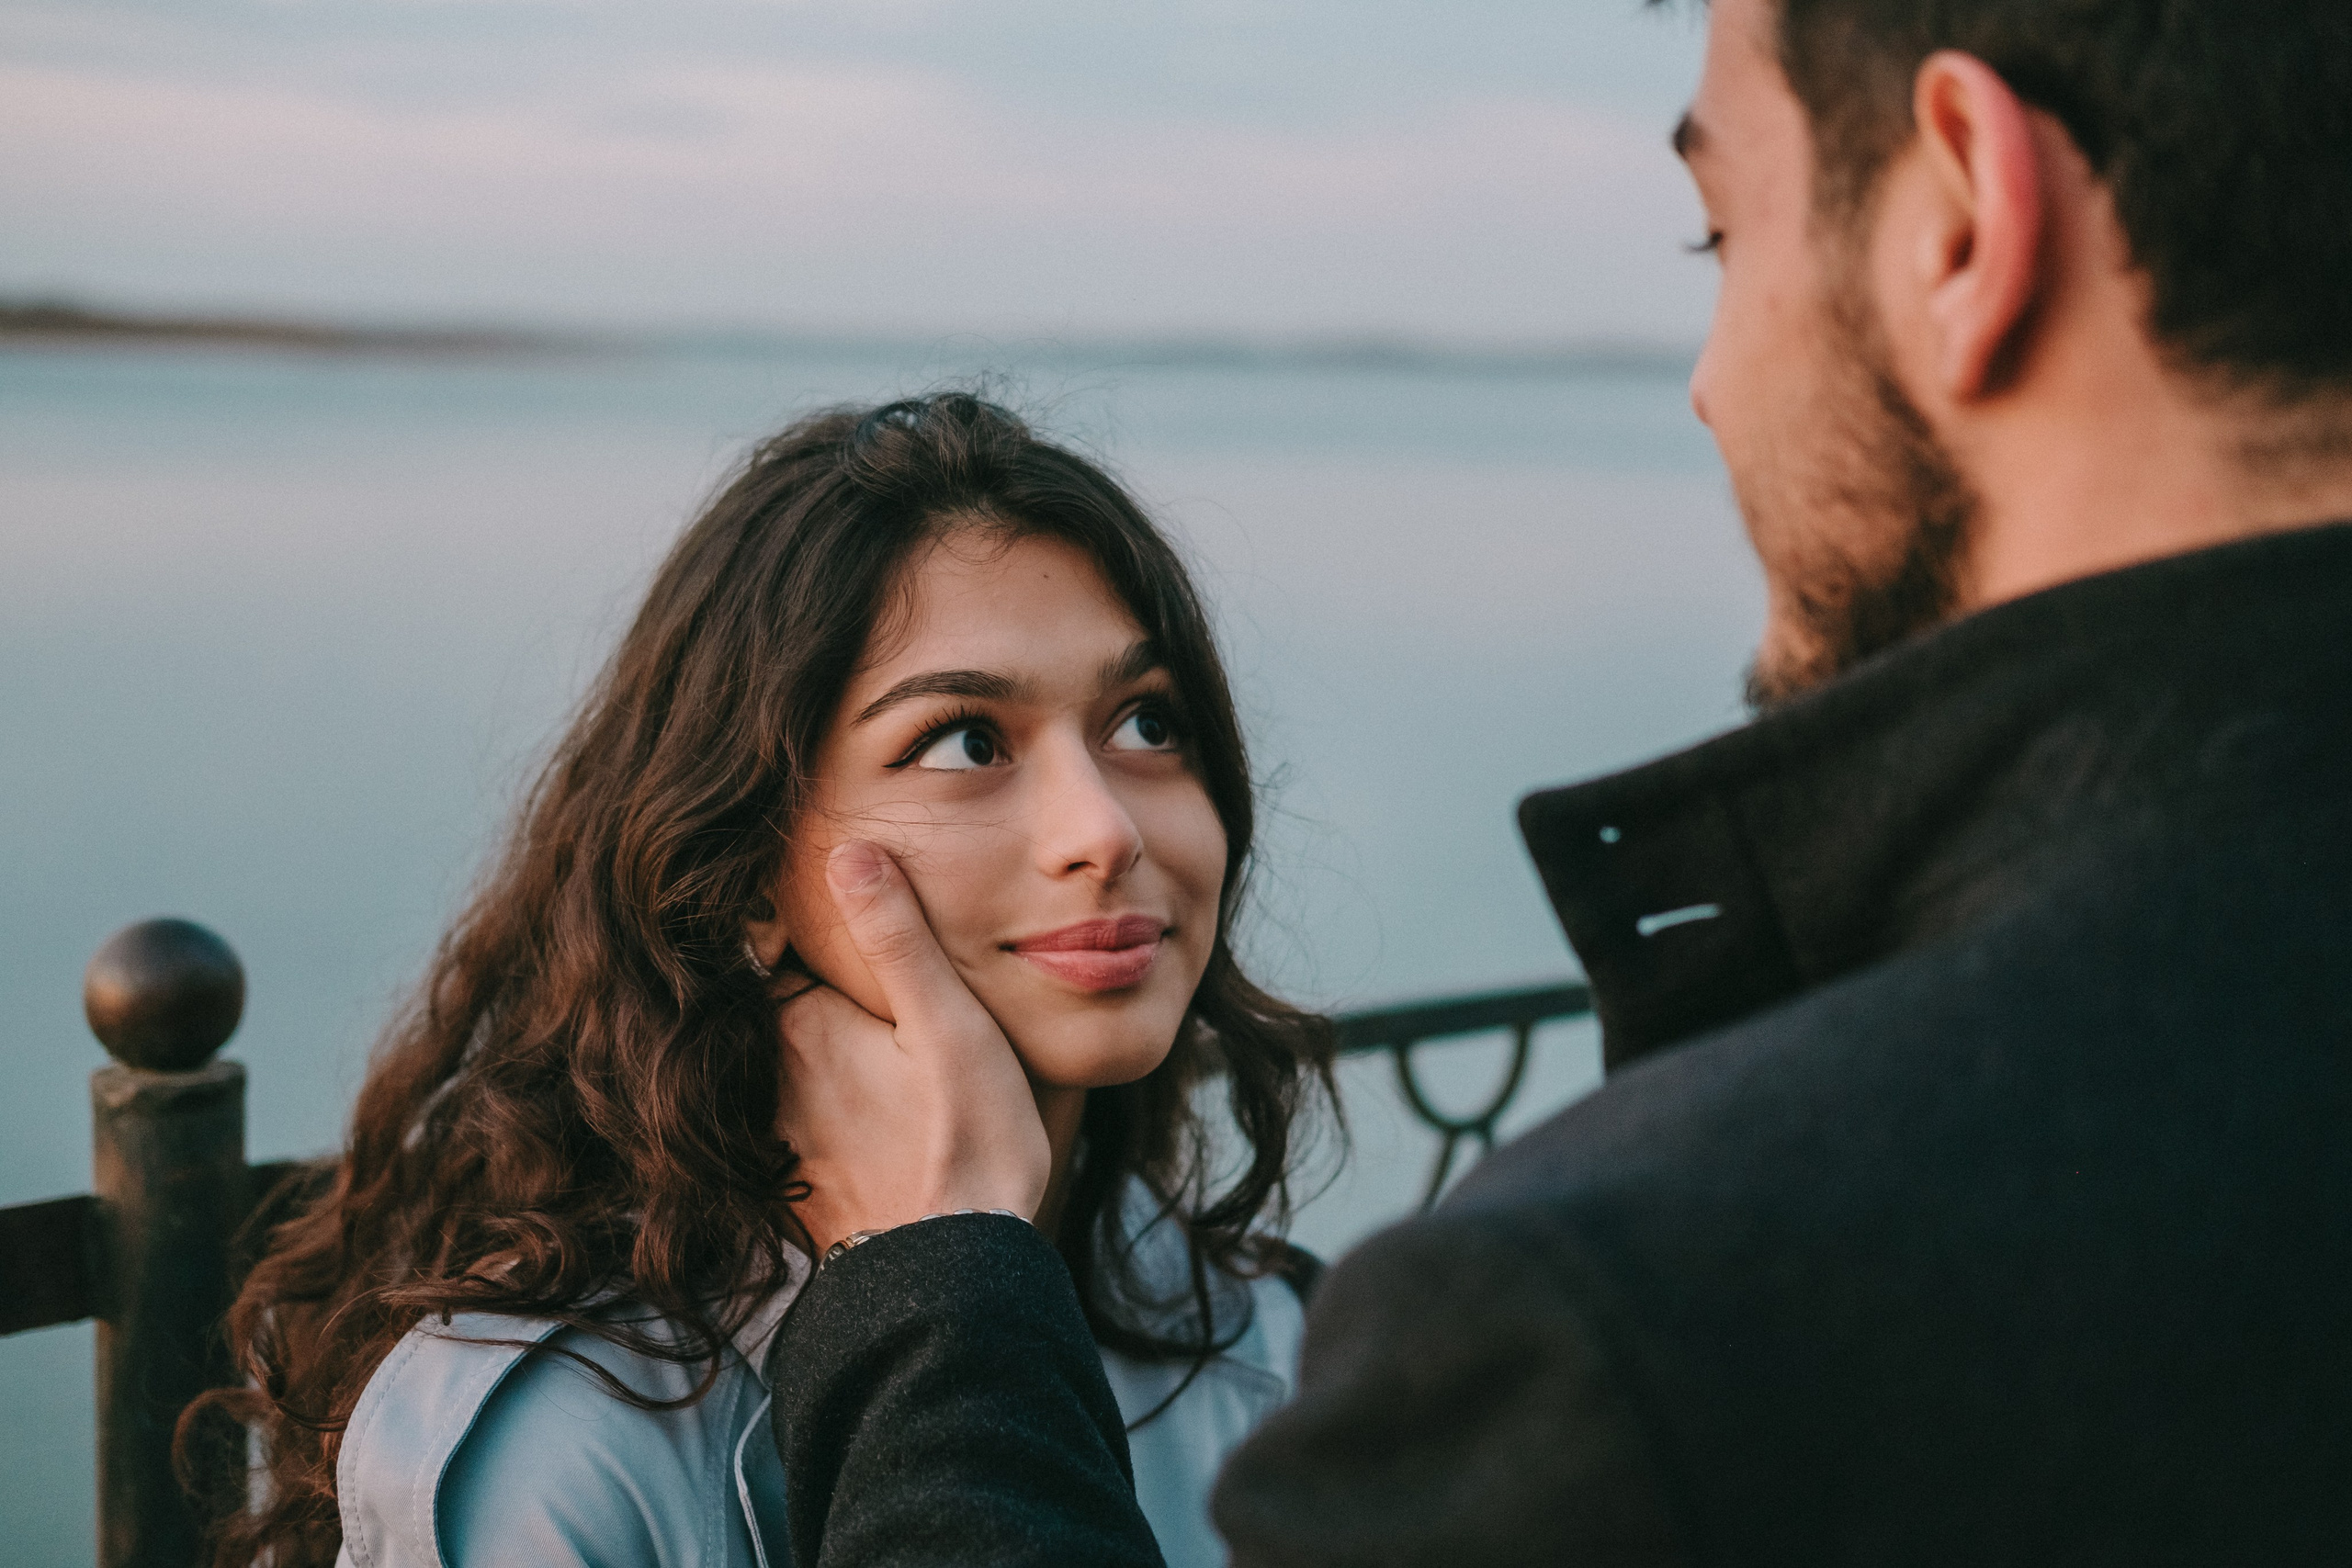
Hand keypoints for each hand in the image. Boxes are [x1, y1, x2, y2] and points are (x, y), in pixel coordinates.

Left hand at [774, 840, 1051, 1255]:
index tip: (835, 889)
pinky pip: (796, 1106)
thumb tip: (847, 850)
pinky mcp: (796, 1174)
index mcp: (799, 1023)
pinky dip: (820, 1086)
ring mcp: (777, 1129)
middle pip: (778, 993)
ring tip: (872, 1019)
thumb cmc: (968, 1146)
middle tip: (860, 941)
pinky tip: (869, 1090)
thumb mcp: (948, 1024)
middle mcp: (769, 1075)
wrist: (956, 1283)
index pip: (775, 938)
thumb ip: (897, 936)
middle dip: (813, 966)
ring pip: (788, 1053)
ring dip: (818, 1031)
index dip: (806, 910)